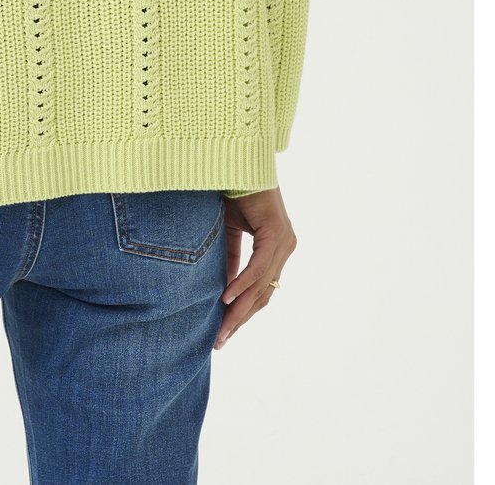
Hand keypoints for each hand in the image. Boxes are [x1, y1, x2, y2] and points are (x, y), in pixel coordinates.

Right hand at [214, 186, 296, 349]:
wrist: (238, 161)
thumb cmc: (233, 190)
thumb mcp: (229, 231)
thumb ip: (230, 258)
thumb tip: (224, 289)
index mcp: (276, 248)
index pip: (261, 290)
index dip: (242, 313)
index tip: (223, 332)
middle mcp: (284, 247)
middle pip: (262, 295)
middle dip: (239, 321)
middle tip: (219, 342)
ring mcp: (283, 242)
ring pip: (261, 286)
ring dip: (239, 311)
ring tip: (220, 331)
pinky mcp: (275, 234)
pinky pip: (257, 267)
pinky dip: (241, 285)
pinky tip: (225, 299)